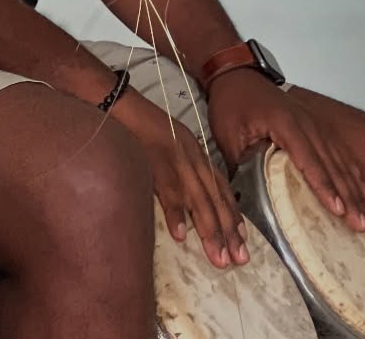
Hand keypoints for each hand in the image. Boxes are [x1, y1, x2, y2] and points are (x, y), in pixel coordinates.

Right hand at [108, 85, 248, 267]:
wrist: (120, 104)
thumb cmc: (140, 129)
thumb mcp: (169, 148)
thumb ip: (179, 173)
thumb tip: (184, 206)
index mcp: (195, 153)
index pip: (220, 188)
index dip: (232, 214)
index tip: (244, 240)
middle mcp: (192, 156)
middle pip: (214, 197)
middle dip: (228, 230)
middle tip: (239, 259)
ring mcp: (175, 158)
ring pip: (198, 198)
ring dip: (209, 229)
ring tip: (218, 257)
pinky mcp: (154, 161)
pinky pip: (167, 190)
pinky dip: (175, 212)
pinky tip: (181, 235)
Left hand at [208, 70, 364, 230]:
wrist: (238, 75)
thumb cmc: (233, 101)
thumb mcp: (228, 135)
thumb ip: (242, 165)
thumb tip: (247, 198)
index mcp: (285, 123)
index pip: (309, 160)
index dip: (324, 186)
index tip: (337, 208)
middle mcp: (306, 123)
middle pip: (332, 163)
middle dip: (349, 195)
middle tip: (361, 222)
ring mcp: (314, 123)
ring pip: (340, 160)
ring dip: (355, 188)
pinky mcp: (315, 127)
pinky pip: (338, 152)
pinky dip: (352, 172)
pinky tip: (363, 188)